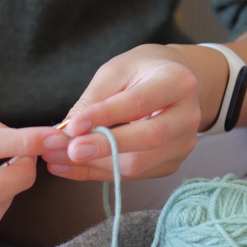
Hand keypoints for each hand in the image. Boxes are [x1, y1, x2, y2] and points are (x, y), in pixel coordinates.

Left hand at [42, 44, 222, 180]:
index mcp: (178, 82)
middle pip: (148, 140)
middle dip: (104, 148)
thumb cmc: (142, 71)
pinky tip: (72, 167)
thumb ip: (94, 100)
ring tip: (58, 160)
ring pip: (138, 165)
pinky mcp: (171, 163)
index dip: (105, 116)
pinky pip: (132, 175)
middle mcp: (188, 116)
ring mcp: (183, 144)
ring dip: (94, 166)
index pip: (139, 103)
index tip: (73, 126)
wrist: (174, 82)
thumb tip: (67, 133)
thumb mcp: (116, 71)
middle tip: (68, 151)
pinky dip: (99, 173)